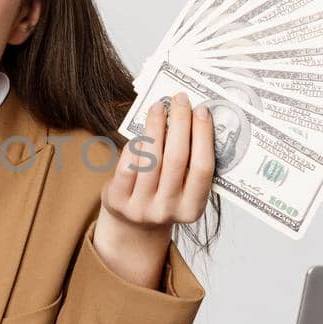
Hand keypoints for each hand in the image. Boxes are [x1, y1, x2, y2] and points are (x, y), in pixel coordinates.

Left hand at [93, 92, 214, 287]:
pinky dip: (136, 144)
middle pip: (177, 160)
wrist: (132, 224)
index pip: (203, 169)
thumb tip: (193, 116)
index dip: (203, 137)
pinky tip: (141, 128)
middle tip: (180, 99)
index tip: (202, 110)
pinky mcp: (118, 200)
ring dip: (156, 127)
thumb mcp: (183, 189)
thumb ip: (190, 162)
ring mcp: (141, 208)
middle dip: (180, 124)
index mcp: (192, 209)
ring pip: (151, 159)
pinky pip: (128, 165)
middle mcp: (168, 211)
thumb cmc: (164, 195)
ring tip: (159, 106)